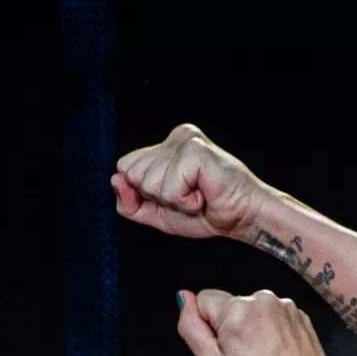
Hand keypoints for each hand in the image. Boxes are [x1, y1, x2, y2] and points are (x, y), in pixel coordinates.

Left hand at [113, 124, 270, 239]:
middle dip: (158, 197)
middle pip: (133, 174)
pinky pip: (168, 188)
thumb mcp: (157, 213)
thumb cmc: (205, 213)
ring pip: (149, 183)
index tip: (176, 195)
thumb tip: (115, 179)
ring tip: (198, 194)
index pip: (125, 168)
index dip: (144, 192)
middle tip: (189, 195)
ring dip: (174, 201)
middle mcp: (175, 137)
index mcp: (165, 146)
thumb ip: (130, 202)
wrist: (242, 218)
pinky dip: (185, 201)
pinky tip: (204, 193)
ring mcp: (186, 140)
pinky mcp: (195, 150)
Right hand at [177, 288, 340, 355]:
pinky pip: (273, 314)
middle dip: (231, 325)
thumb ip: (191, 327)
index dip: (208, 326)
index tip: (224, 346)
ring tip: (263, 354)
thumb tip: (184, 297)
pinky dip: (271, 329)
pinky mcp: (298, 312)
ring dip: (252, 326)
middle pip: (230, 305)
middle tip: (243, 355)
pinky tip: (276, 350)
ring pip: (252, 309)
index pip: (204, 300)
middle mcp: (260, 298)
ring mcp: (283, 304)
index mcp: (236, 309)